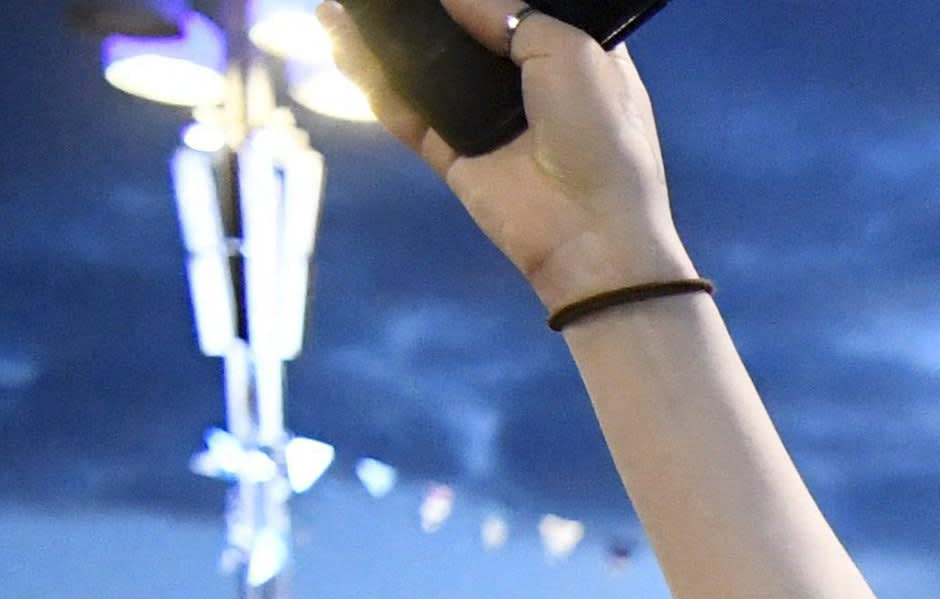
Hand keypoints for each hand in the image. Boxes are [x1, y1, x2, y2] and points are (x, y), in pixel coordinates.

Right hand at [352, 0, 693, 316]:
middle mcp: (529, 86)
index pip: (524, 9)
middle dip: (427, 10)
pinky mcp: (455, 155)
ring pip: (426, 69)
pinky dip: (370, 77)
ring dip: (384, 35)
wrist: (592, 235)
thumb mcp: (573, 53)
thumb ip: (510, 13)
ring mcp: (489, 122)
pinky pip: (404, 111)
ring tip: (344, 1)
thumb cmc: (601, 138)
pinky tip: (338, 34)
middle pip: (466, 34)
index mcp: (573, 58)